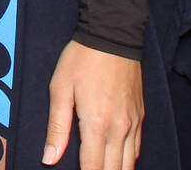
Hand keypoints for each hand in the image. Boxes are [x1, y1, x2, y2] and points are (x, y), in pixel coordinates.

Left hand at [43, 40, 142, 168]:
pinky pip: (137, 149)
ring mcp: (133, 123)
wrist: (113, 33)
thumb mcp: (60, 89)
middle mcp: (119, 129)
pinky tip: (118, 162)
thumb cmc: (82, 59)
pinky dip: (128, 161)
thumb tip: (49, 159)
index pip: (93, 168)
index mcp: (97, 124)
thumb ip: (56, 128)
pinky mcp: (140, 116)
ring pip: (129, 164)